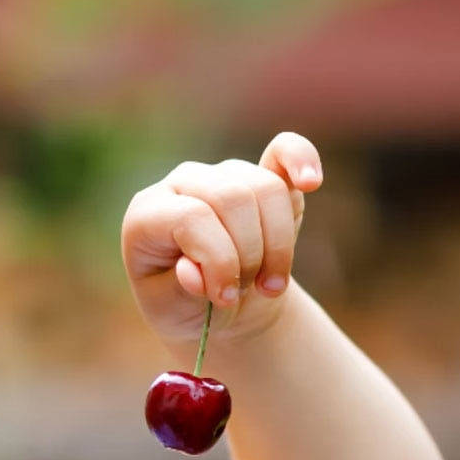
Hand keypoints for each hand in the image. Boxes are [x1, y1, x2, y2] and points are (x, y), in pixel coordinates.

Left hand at [121, 133, 323, 348]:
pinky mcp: (262, 175)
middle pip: (233, 198)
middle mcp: (183, 183)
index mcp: (148, 213)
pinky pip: (286, 150)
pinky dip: (301, 161)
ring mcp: (223, 174)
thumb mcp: (172, 310)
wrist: (218, 306)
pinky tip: (310, 183)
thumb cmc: (184, 306)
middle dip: (250, 253)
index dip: (218, 260)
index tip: (226, 297)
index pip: (191, 217)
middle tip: (249, 290)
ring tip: (270, 284)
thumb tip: (192, 271)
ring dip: (279, 244)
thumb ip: (180, 291)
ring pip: (267, 188)